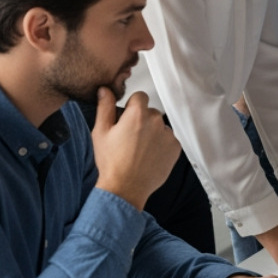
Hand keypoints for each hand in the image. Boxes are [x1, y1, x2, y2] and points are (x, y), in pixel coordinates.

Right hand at [92, 88, 180, 209]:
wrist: (126, 187)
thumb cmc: (112, 161)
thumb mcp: (101, 132)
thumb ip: (104, 107)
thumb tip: (105, 89)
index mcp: (137, 114)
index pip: (140, 96)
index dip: (132, 106)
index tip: (126, 119)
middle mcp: (156, 121)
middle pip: (150, 112)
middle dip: (141, 120)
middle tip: (130, 138)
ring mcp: (168, 134)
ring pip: (160, 126)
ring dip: (152, 132)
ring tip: (139, 150)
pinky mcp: (176, 147)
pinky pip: (168, 139)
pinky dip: (161, 144)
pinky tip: (149, 156)